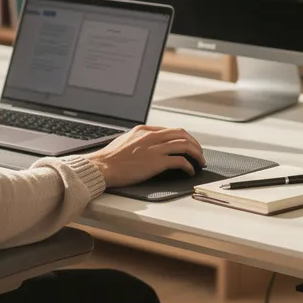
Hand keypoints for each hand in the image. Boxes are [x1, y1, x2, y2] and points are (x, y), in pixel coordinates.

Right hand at [87, 125, 204, 186]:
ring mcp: (154, 149)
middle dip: (194, 143)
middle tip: (199, 153)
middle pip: (182, 134)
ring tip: (200, 162)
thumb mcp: (124, 141)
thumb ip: (138, 140)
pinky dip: (189, 166)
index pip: (170, 130)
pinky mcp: (156, 162)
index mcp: (143, 130)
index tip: (187, 146)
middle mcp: (151, 136)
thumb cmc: (109, 158)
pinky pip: (180, 161)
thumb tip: (145, 145)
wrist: (102, 167)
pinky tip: (190, 171)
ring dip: (196, 154)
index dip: (183, 138)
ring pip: (185, 145)